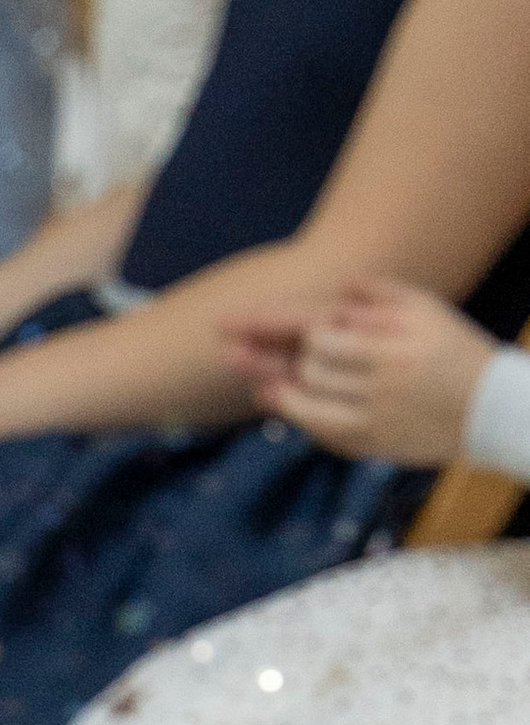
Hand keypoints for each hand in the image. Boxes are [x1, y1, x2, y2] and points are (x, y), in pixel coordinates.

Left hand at [225, 278, 495, 468]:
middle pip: (308, 360)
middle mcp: (383, 374)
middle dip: (269, 353)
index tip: (228, 322)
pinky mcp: (377, 441)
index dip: (269, 323)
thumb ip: (381, 293)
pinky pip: (325, 429)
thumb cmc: (456, 351)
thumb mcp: (428, 310)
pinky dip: (296, 414)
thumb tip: (341, 283)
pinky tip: (273, 400)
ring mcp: (378, 411)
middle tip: (231, 347)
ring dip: (275, 384)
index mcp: (392, 337)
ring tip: (248, 372)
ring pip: (310, 396)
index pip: (318, 324)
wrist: (496, 411)